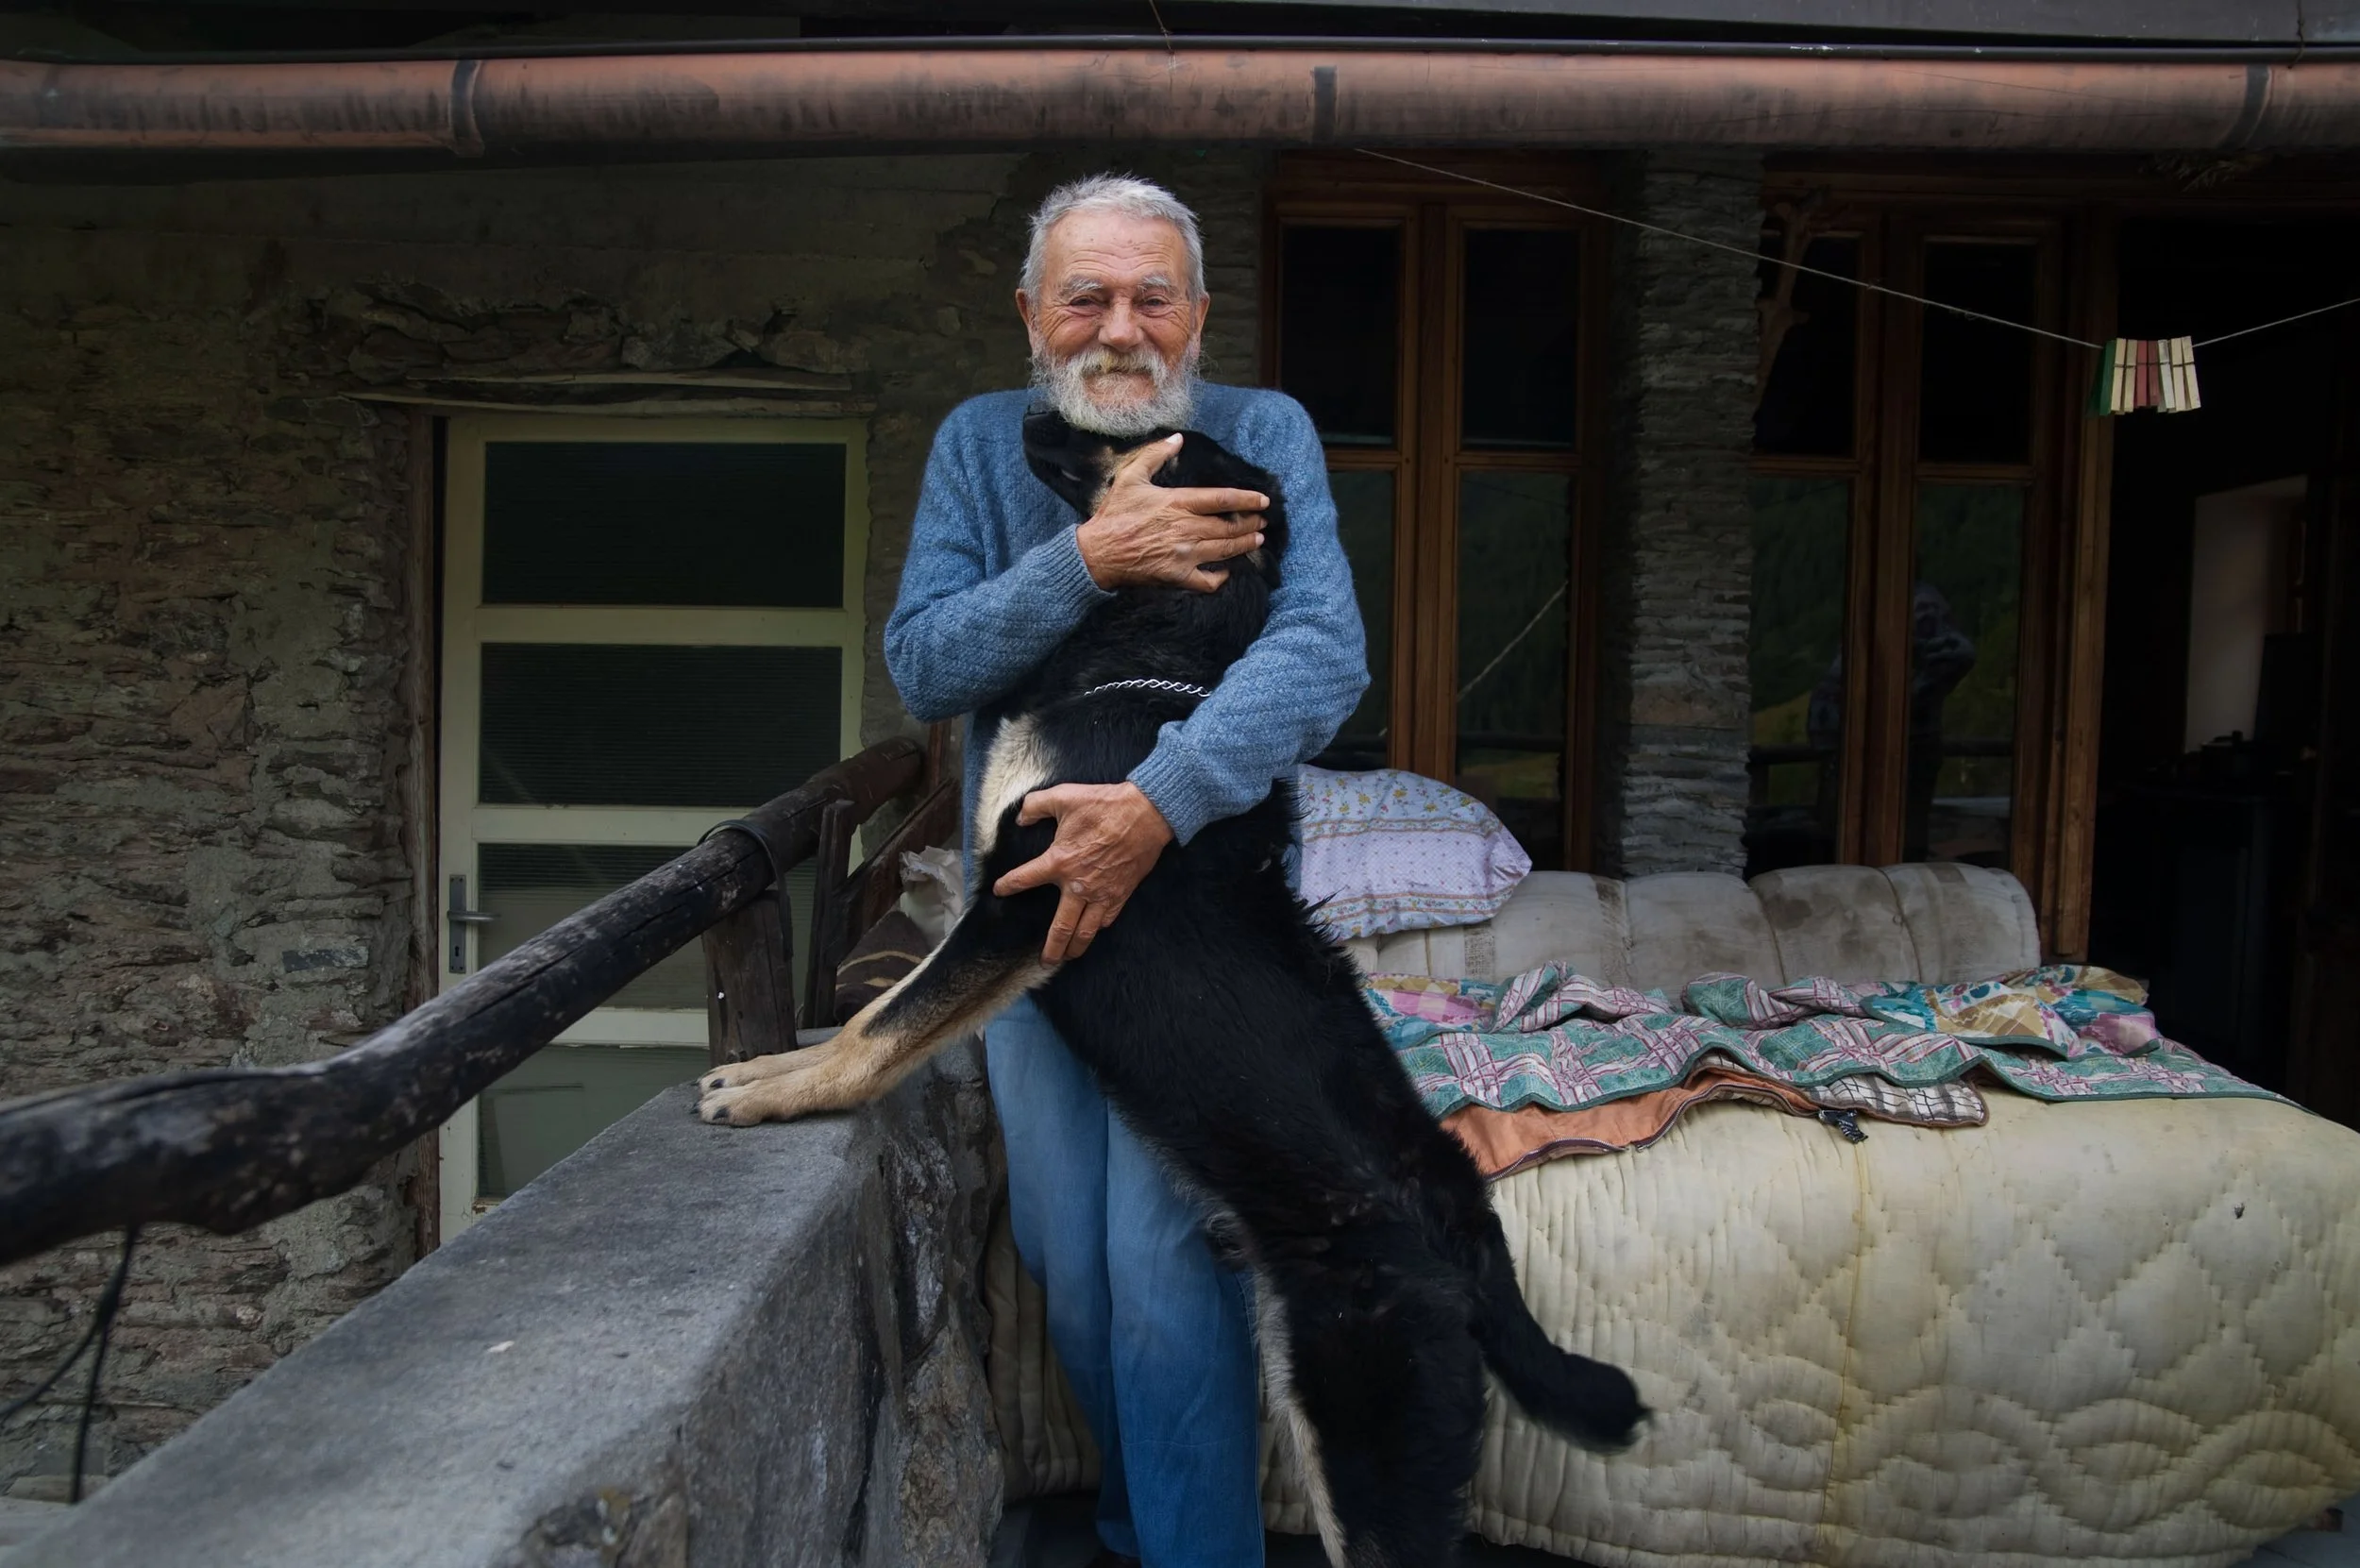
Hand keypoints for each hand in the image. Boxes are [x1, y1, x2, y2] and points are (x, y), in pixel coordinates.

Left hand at [991, 781, 1173, 961]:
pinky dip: (1097, 928)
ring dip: (1074, 948)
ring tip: (1067, 958)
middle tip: (1043, 961)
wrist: (1146, 814)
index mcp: (1060, 861)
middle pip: (1060, 927)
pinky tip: (1092, 932)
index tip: (999, 891)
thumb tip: (1021, 818)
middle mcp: (1078, 885)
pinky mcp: (1120, 894)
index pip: (1025, 879)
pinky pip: (1106, 919)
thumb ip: (1035, 806)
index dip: (1009, 885)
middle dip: (1050, 947)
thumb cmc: (1104, 805)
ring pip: (1085, 931)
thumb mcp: (1063, 796)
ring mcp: (1101, 894)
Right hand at [1075, 435, 1268, 592]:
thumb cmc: (1114, 514)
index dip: (1247, 499)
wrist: (1097, 553)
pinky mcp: (1178, 576)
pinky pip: (1208, 580)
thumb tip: (1177, 438)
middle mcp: (1186, 528)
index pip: (1222, 499)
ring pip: (1225, 550)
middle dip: (1251, 524)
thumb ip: (1156, 455)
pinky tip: (1227, 571)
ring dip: (1244, 545)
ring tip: (1257, 540)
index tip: (1263, 501)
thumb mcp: (1131, 477)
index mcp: (1177, 502)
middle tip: (1263, 522)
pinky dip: (1221, 577)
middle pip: (1230, 526)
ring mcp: (1184, 554)